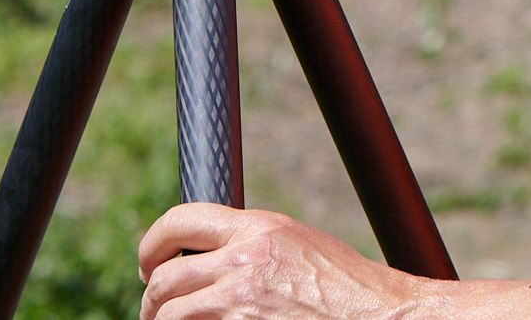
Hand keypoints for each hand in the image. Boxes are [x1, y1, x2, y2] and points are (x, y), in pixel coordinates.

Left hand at [138, 204, 446, 317]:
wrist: (383, 317)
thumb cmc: (347, 290)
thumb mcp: (300, 247)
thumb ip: (254, 248)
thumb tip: (210, 263)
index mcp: (260, 229)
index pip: (181, 220)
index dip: (151, 245)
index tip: (148, 265)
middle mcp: (245, 261)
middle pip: (166, 280)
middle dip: (153, 301)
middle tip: (156, 313)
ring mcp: (240, 304)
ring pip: (170, 316)